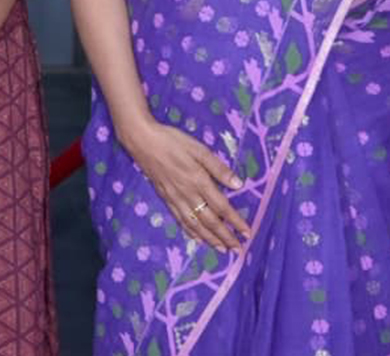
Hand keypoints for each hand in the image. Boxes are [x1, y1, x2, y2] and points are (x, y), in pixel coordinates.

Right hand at [119, 117, 250, 253]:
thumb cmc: (171, 140)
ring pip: (195, 224)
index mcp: (199, 180)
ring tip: (221, 249)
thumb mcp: (198, 148)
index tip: (248, 233)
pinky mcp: (165, 198)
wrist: (141, 141)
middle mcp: (188, 194)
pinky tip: (197, 238)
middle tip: (238, 249)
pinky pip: (180, 219)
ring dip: (209, 238)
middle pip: (209, 221)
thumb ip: (218, 167)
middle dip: (225, 236)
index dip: (235, 221)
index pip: (222, 207)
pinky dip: (190, 231)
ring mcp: (175, 198)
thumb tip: (239, 185)